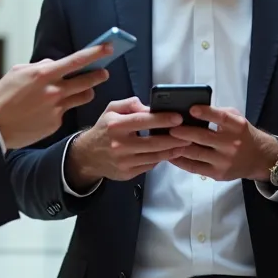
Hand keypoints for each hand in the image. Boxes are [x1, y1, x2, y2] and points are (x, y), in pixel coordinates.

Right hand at [0, 44, 111, 149]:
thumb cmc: (3, 96)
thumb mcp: (18, 72)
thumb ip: (40, 65)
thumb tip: (55, 64)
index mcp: (44, 74)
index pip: (76, 60)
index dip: (95, 53)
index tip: (108, 47)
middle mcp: (54, 91)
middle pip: (88, 81)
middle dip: (98, 75)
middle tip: (103, 72)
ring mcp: (57, 108)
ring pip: (83, 97)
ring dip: (85, 91)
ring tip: (81, 90)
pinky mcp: (56, 123)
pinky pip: (66, 111)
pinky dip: (62, 108)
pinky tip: (49, 109)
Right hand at [66, 97, 190, 186]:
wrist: (87, 156)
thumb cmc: (104, 129)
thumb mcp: (111, 110)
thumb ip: (130, 104)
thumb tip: (151, 107)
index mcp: (116, 125)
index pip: (143, 121)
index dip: (163, 119)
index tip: (179, 118)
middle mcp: (120, 145)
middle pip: (154, 142)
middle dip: (175, 138)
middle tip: (190, 134)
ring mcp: (124, 161)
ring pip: (155, 156)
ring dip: (172, 150)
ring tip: (185, 144)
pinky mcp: (128, 173)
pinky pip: (150, 166)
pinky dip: (161, 159)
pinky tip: (171, 153)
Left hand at [166, 106, 277, 181]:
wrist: (259, 158)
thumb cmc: (243, 134)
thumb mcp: (237, 119)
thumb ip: (219, 114)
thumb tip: (193, 111)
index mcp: (237, 127)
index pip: (221, 118)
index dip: (206, 113)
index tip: (191, 109)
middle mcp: (232, 144)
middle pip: (203, 137)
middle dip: (183, 132)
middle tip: (169, 127)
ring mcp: (224, 161)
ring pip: (195, 153)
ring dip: (177, 146)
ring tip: (164, 140)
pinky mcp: (218, 174)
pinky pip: (195, 167)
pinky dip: (180, 161)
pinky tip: (170, 154)